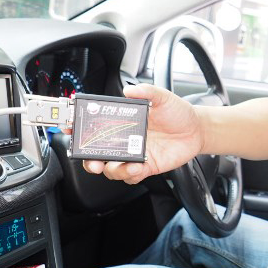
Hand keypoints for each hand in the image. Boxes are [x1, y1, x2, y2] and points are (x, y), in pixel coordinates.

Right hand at [81, 84, 203, 183]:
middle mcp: (124, 140)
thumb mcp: (162, 97)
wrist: (197, 130)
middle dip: (88, 160)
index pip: (95, 127)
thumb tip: (129, 90)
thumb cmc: (178, 113)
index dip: (79, 129)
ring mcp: (134, 155)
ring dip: (112, 169)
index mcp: (122, 122)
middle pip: (97, 153)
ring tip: (121, 165)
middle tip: (91, 160)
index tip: (70, 128)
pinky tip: (138, 168)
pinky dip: (130, 175)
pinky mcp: (146, 167)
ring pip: (112, 168)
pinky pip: (131, 176)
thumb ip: (146, 91)